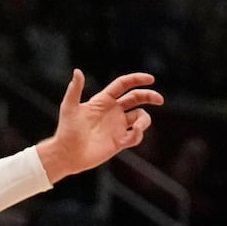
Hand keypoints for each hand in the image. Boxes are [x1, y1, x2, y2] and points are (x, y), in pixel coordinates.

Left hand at [36, 69, 162, 180]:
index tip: (150, 79)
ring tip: (138, 127)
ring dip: (144, 120)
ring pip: (140, 117)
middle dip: (149, 96)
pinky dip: (138, 135)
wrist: (68, 155)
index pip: (123, 85)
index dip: (137, 80)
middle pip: (136, 98)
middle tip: (160, 100)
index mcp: (103, 100)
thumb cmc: (66, 130)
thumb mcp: (69, 107)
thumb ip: (75, 89)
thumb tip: (78, 71)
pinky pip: (136, 136)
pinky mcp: (120, 141)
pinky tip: (130, 137)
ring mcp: (118, 126)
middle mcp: (113, 111)